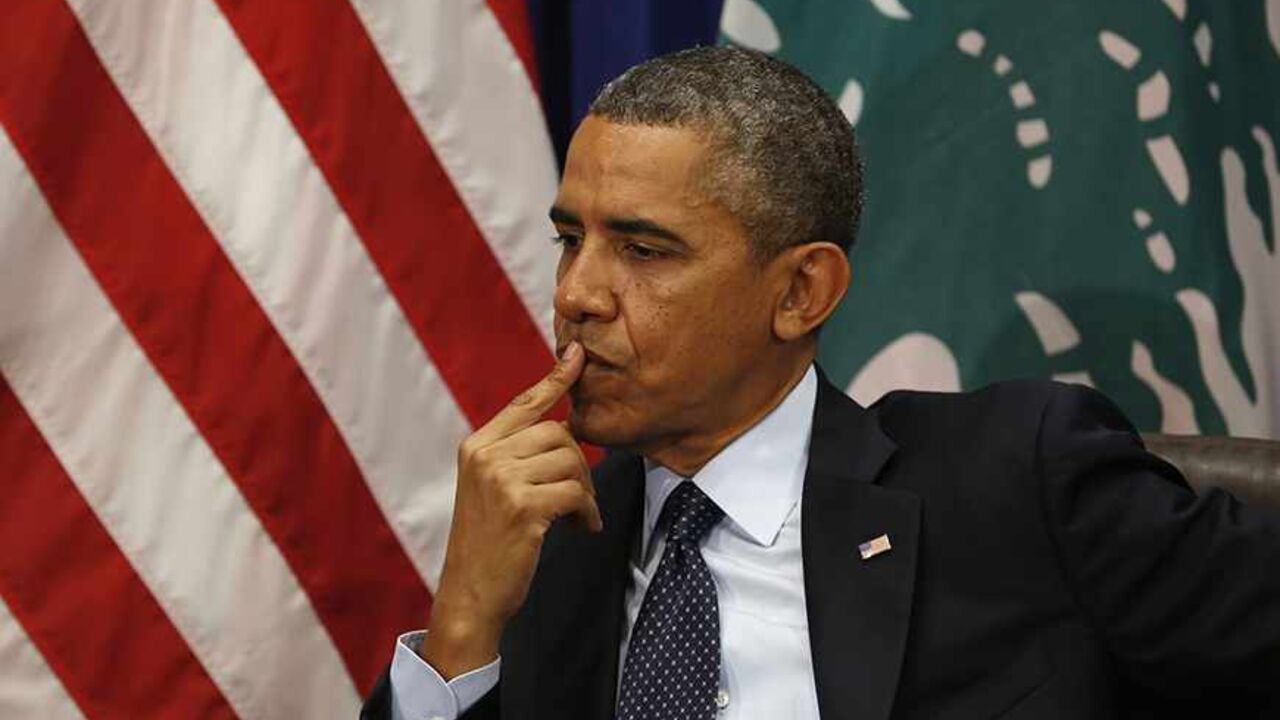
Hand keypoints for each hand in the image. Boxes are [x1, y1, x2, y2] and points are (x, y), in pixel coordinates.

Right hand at [421, 341, 601, 678]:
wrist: (471, 594)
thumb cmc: (489, 544)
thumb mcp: (492, 489)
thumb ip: (517, 456)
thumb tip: (567, 429)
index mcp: (477, 446)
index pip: (524, 403)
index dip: (555, 379)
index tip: (577, 354)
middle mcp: (486, 455)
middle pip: (559, 433)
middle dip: (581, 465)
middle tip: (580, 500)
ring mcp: (502, 479)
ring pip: (572, 461)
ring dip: (586, 492)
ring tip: (578, 517)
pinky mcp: (523, 506)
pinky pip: (576, 491)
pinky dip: (588, 512)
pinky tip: (582, 529)